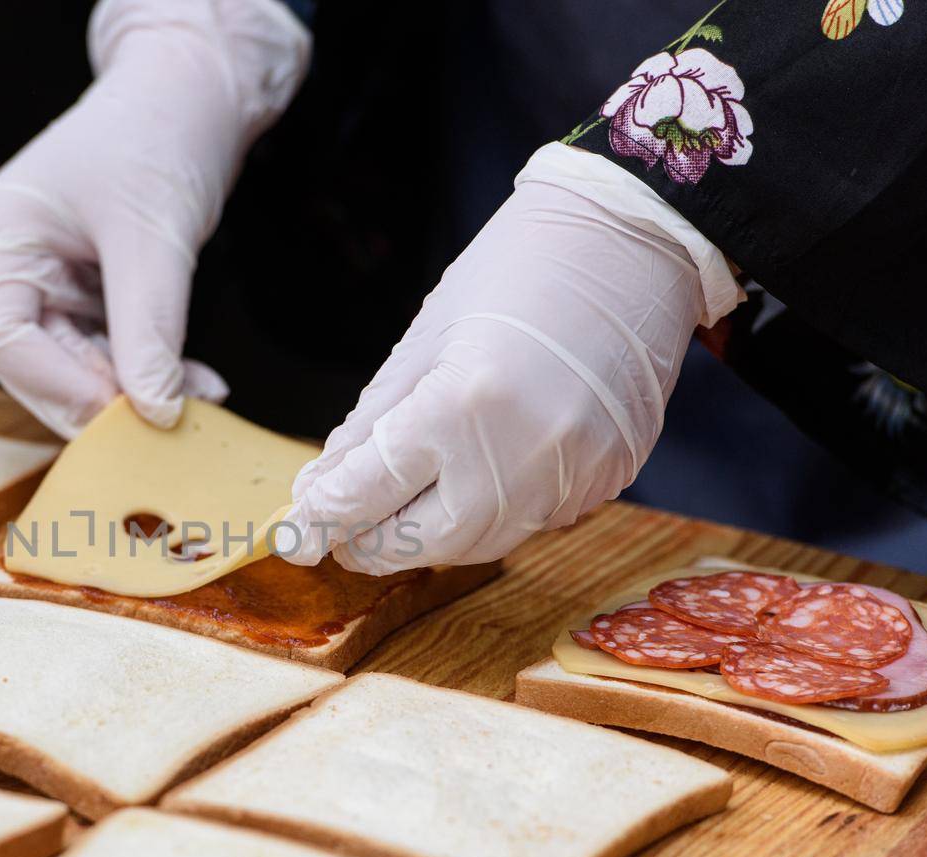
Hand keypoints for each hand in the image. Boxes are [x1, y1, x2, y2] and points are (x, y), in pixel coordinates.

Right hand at [0, 0, 308, 437]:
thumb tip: (154, 412)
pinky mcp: (88, 288)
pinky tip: (195, 385)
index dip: (56, 385)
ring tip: (195, 405)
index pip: (0, 338)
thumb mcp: (154, 239)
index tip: (122, 413)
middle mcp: (12, 260)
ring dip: (132, 391)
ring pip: (74, 364)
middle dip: (97, 398)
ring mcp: (49, 277)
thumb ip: (149, 329)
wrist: (195, 90)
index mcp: (1, 236)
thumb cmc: (160, 136)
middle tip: (160, 425)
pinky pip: (108, 348)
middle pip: (32, 362)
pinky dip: (149, 371)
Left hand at [281, 144, 741, 572]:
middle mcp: (521, 454)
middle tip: (341, 535)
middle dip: (373, 544)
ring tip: (399, 514)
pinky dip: (489, 516)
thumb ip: (370, 425)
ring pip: (479, 544)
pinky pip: (531, 523)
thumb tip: (321, 489)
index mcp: (461, 406)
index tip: (296, 534)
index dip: (324, 517)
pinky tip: (470, 487)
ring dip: (430, 538)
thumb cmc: (517, 271)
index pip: (370, 491)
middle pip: (423, 540)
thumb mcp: (423, 341)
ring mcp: (573, 476)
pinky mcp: (608, 481)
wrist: (630, 243)